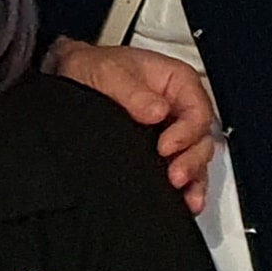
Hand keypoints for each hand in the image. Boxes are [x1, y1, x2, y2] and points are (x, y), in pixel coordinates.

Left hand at [44, 38, 213, 213]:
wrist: (70, 77)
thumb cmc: (94, 69)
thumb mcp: (107, 72)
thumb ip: (132, 91)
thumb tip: (157, 111)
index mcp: (175, 82)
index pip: (197, 110)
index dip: (187, 131)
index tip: (166, 147)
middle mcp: (179, 107)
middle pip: (201, 138)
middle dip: (192, 161)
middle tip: (174, 176)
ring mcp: (173, 130)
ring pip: (196, 157)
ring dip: (193, 178)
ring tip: (185, 198)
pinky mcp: (162, 151)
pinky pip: (184, 169)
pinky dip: (187, 186)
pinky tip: (184, 201)